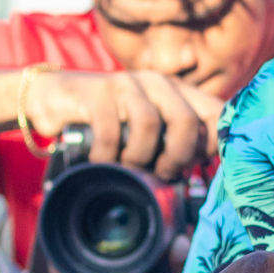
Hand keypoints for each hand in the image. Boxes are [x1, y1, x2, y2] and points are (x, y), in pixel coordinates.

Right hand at [24, 67, 218, 177]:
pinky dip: (108, 156)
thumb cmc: (110, 123)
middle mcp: (157, 83)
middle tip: (162, 173)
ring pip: (149, 125)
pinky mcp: (96, 92)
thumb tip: (189, 189)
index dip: (211, 146)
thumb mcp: (146, 132)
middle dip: (177, 157)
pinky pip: (110, 131)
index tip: (192, 166)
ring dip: (139, 158)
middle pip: (186, 121)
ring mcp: (126, 84)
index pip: (216, 113)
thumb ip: (171, 148)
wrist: (57, 97)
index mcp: (179, 92)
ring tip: (129, 167)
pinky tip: (102, 161)